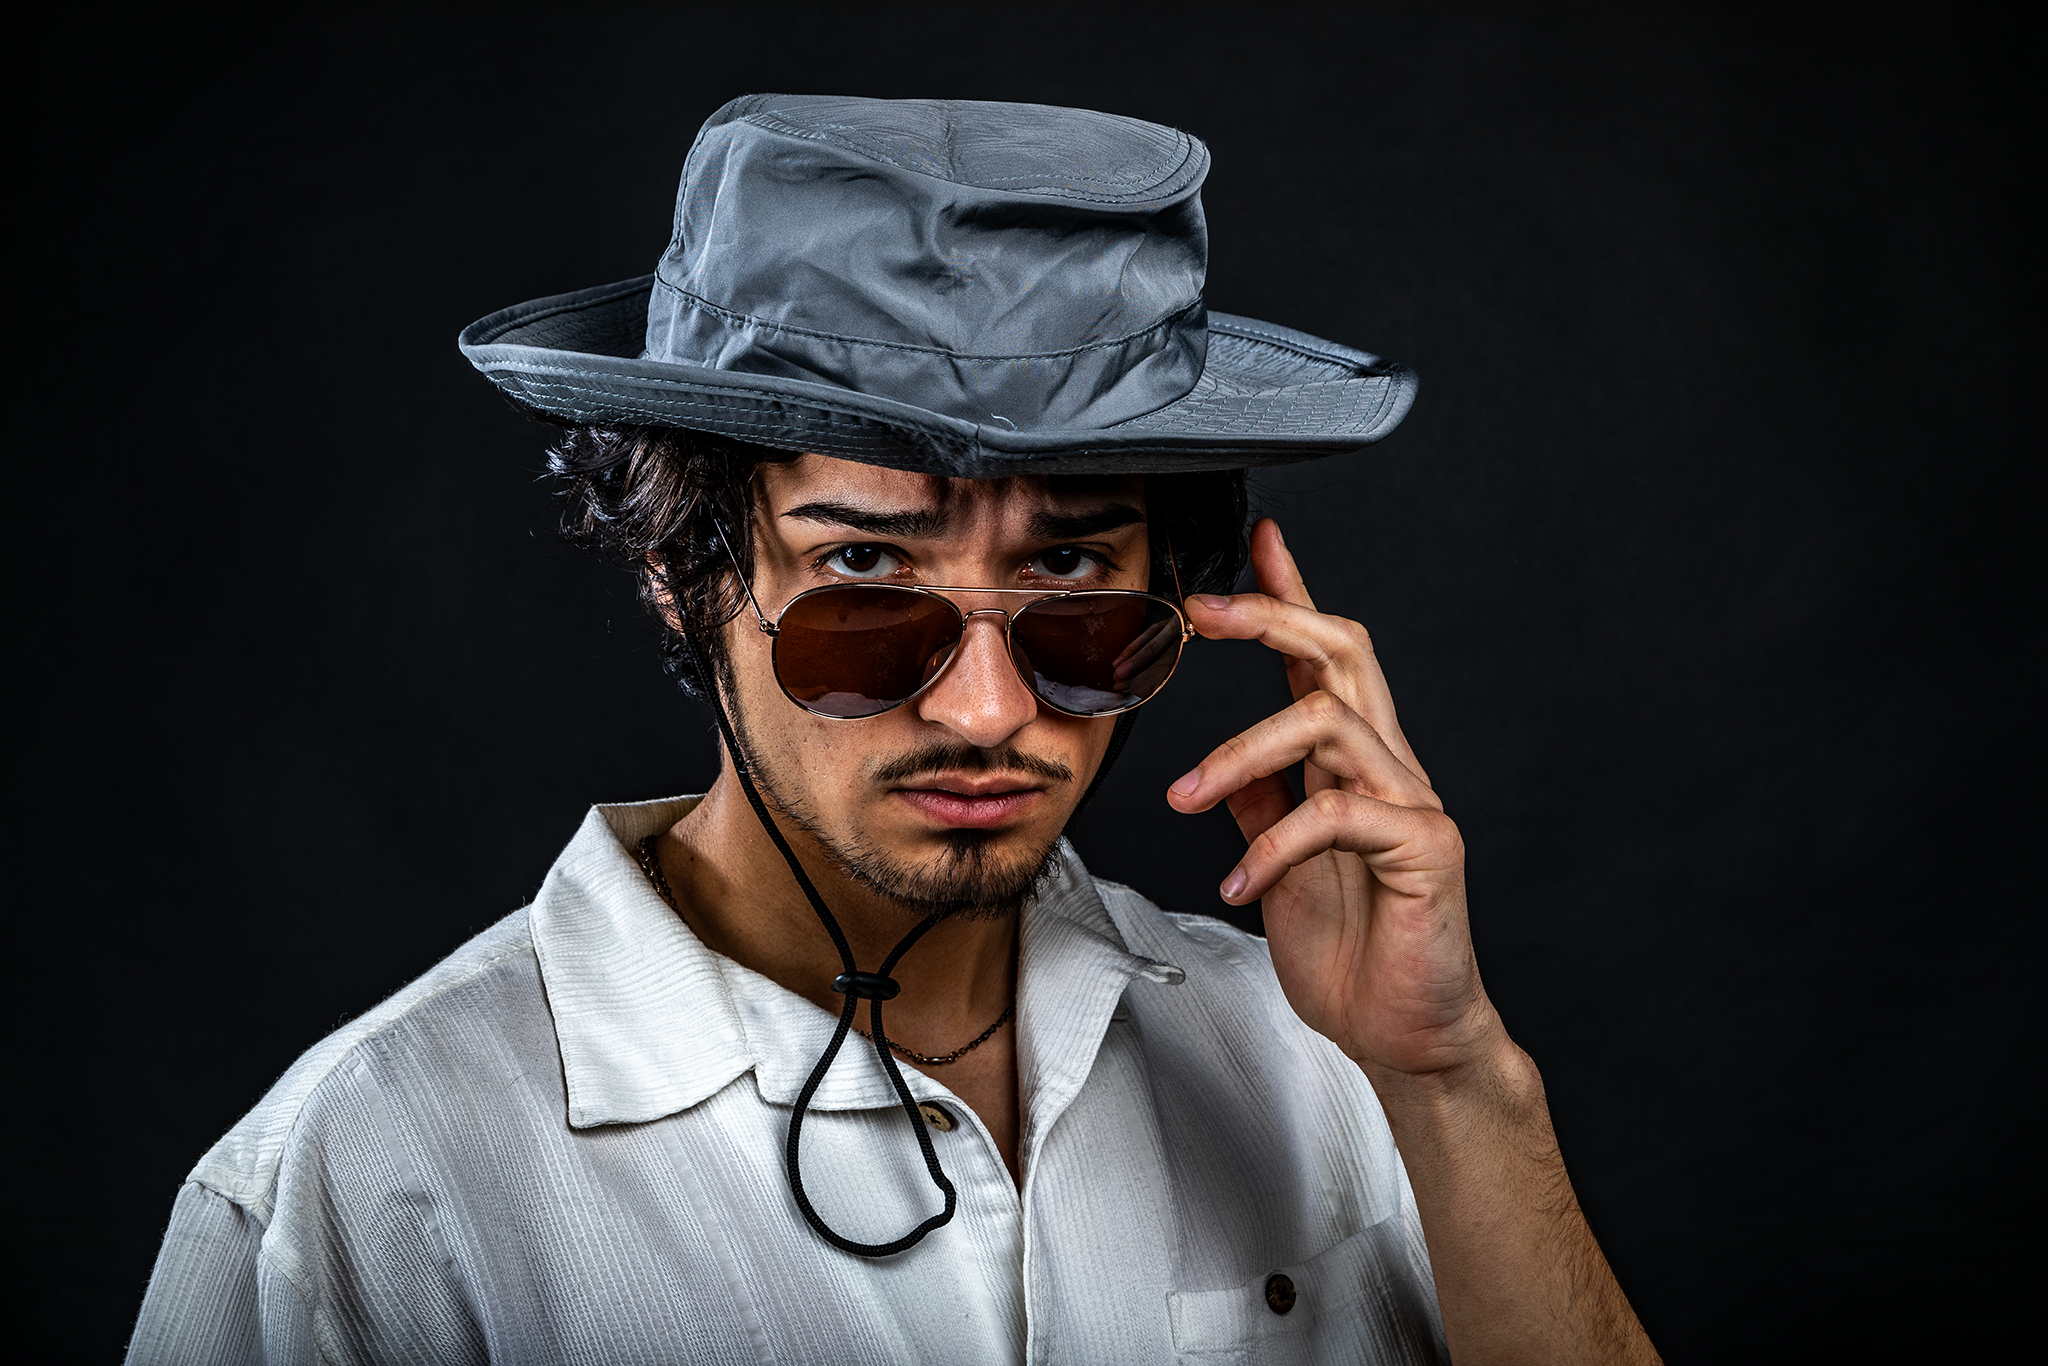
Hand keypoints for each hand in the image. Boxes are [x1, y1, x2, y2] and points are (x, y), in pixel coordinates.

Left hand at [1168, 519, 1501, 1081]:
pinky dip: (1276, 845)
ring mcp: (1411, 801)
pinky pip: (1340, 813)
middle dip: (1272, 616)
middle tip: (1203, 611)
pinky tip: (1240, 884)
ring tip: (1184, 802)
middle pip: (1341, 652)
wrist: (1404, 1036)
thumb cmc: (1353, 956)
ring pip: (1327, 722)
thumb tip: (1225, 769)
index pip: (1321, 659)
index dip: (1290, 596)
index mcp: (1350, 764)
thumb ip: (1263, 808)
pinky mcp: (1425, 848)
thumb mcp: (1279, 869)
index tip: (1258, 542)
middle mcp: (1387, 767)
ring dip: (1238, 752)